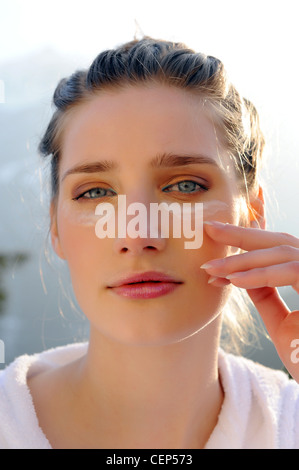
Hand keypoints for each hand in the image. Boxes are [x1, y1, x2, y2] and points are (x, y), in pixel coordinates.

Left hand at [201, 221, 298, 382]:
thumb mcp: (281, 323)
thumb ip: (265, 295)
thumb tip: (239, 275)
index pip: (279, 249)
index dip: (248, 240)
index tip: (217, 235)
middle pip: (281, 242)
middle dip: (242, 235)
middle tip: (210, 229)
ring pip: (284, 253)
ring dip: (244, 260)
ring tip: (212, 268)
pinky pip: (292, 272)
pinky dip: (262, 274)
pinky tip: (234, 280)